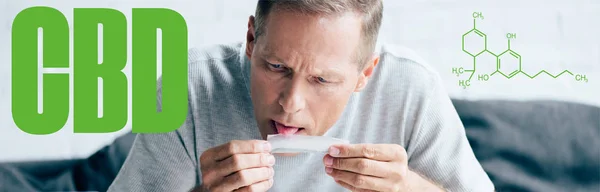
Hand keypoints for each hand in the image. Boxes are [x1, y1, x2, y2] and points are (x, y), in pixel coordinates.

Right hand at [199, 140, 274, 191]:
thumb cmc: (223, 174)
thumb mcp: (224, 159)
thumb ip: (240, 152)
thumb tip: (265, 148)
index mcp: (208, 157)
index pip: (232, 146)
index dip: (252, 145)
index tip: (267, 146)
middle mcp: (210, 172)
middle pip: (238, 161)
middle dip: (259, 159)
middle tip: (270, 159)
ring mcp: (217, 187)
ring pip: (243, 176)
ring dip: (262, 172)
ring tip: (270, 170)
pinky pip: (249, 190)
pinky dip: (262, 184)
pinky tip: (268, 180)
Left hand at [323, 144, 441, 191]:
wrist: (406, 184)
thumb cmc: (390, 164)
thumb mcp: (385, 152)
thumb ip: (364, 150)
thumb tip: (336, 150)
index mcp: (397, 154)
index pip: (367, 150)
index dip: (347, 150)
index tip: (332, 149)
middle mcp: (396, 171)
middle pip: (362, 166)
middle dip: (341, 162)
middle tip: (327, 160)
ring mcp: (390, 186)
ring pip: (359, 180)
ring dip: (340, 174)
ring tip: (329, 169)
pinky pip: (359, 190)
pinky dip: (345, 184)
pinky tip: (337, 178)